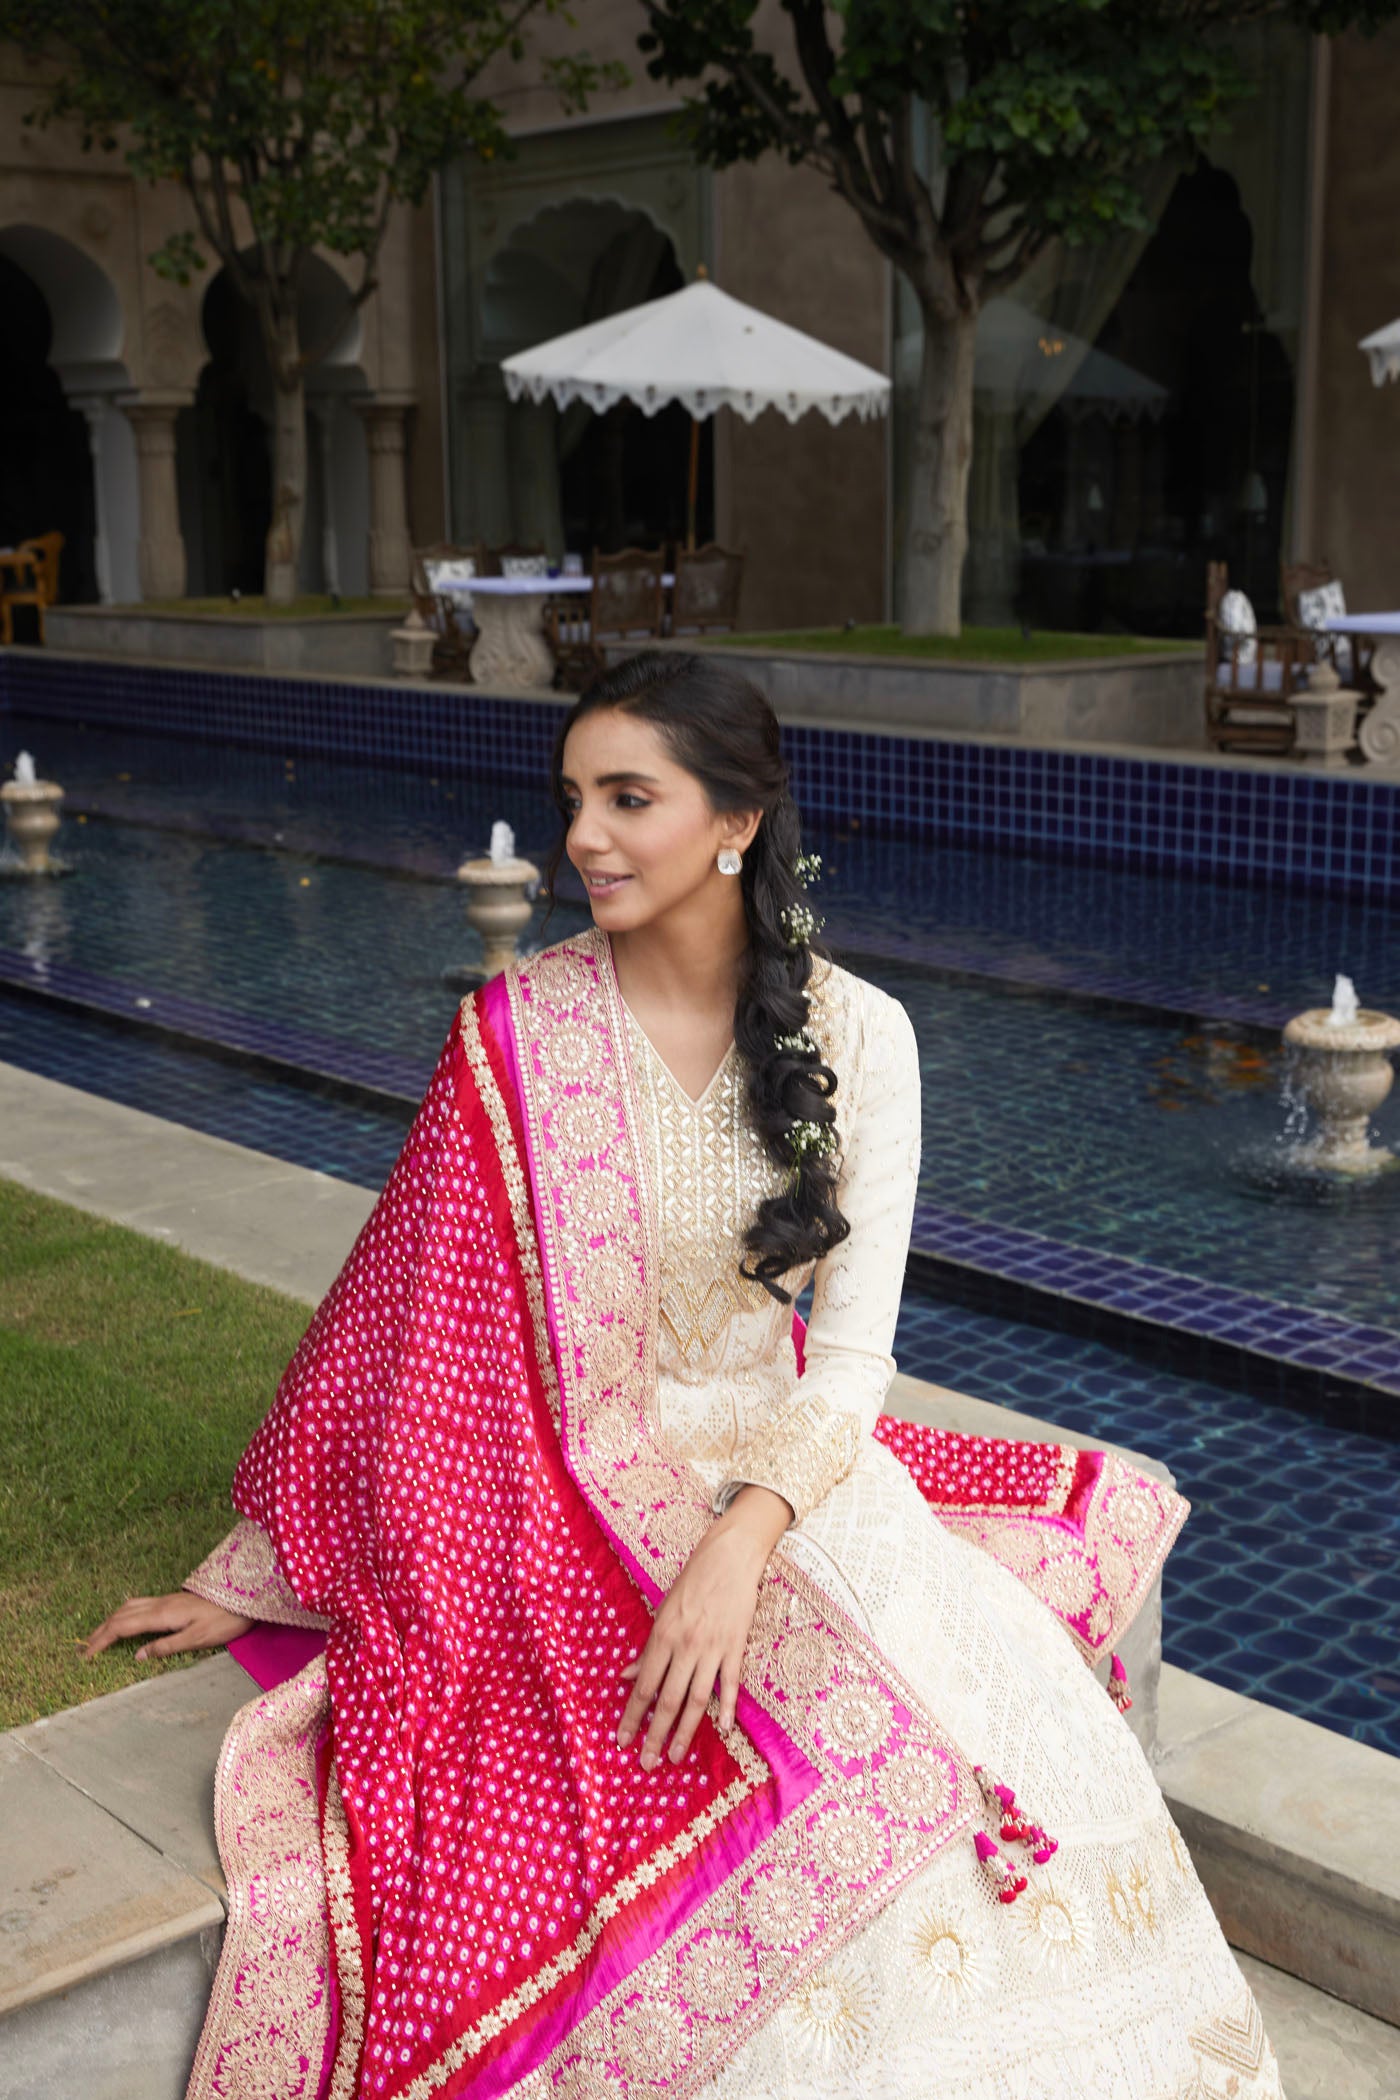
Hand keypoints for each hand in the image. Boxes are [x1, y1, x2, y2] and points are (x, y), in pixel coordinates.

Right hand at [80, 1592, 252, 1664]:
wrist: (245, 1597)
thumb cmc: (225, 1620)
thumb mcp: (197, 1639)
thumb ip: (166, 1646)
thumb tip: (137, 1655)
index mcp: (162, 1615)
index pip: (123, 1627)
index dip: (102, 1640)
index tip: (86, 1655)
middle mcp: (160, 1604)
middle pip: (121, 1615)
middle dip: (100, 1631)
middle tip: (84, 1649)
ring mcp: (166, 1600)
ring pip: (129, 1607)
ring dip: (110, 1620)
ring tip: (99, 1635)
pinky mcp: (173, 1601)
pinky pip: (140, 1605)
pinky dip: (124, 1614)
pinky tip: (126, 1619)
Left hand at [617, 1485, 790, 1769]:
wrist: (729, 1558)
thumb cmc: (692, 1583)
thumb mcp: (663, 1610)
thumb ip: (647, 1648)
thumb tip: (626, 1676)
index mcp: (663, 1636)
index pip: (643, 1686)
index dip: (632, 1716)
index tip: (622, 1740)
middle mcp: (685, 1646)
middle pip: (668, 1700)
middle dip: (655, 1734)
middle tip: (646, 1763)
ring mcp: (712, 1649)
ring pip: (697, 1699)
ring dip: (685, 1732)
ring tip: (675, 1757)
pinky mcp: (736, 1647)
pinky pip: (730, 1684)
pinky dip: (728, 1708)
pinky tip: (725, 1729)